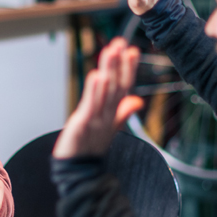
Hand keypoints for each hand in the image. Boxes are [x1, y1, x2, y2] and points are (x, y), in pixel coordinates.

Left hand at [53, 38, 143, 158]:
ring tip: (111, 53)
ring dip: (109, 72)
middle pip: (116, 86)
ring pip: (105, 93)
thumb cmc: (92, 148)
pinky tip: (97, 77)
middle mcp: (107, 115)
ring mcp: (96, 121)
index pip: (124, 87)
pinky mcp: (82, 126)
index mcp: (113, 114)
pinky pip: (91, 107)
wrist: (79, 173)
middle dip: (118, 64)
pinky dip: (95, 92)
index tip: (132, 49)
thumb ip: (123, 113)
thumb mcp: (110, 128)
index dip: (128, 69)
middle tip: (120, 43)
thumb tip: (137, 101)